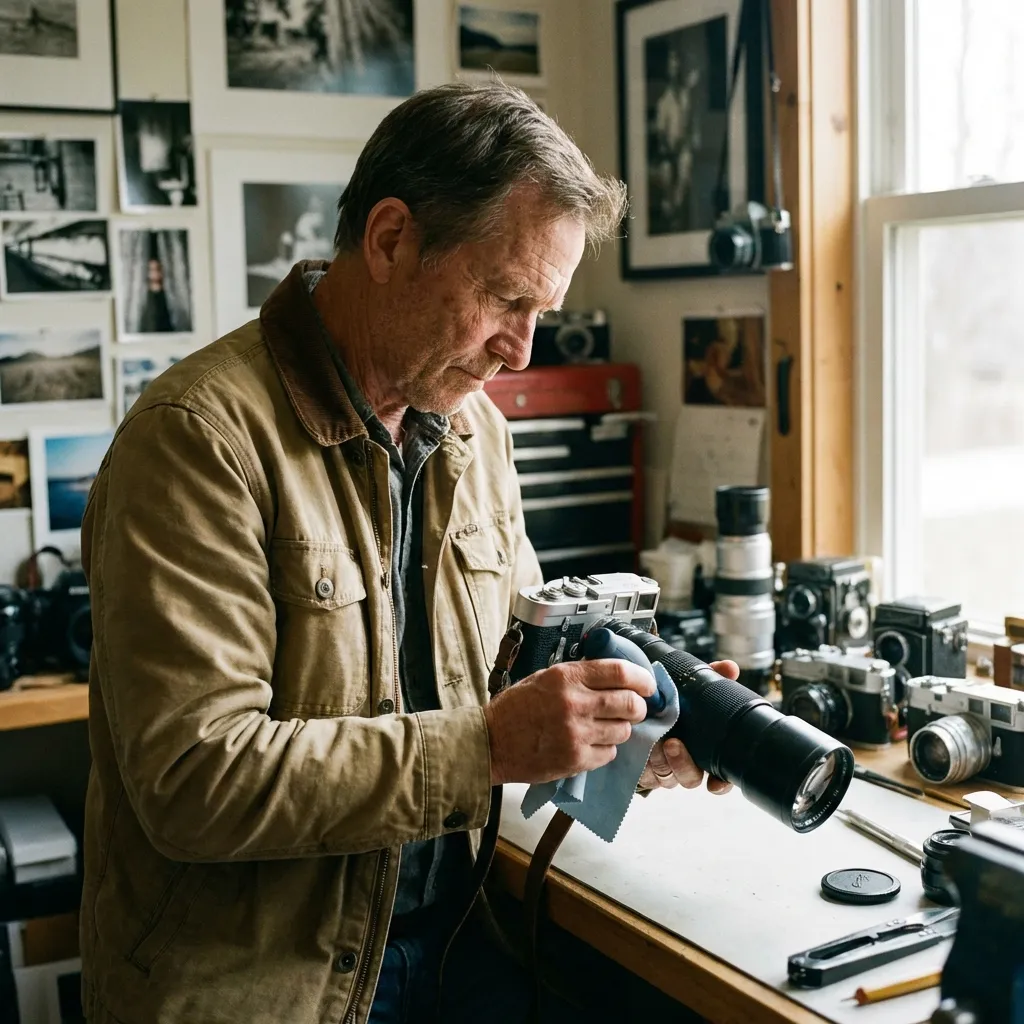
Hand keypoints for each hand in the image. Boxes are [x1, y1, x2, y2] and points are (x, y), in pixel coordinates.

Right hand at [484, 660, 654, 785]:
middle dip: (638, 707)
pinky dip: (605, 749)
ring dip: (620, 729)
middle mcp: (574, 703)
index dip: (642, 679)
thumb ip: (579, 676)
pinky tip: (590, 744)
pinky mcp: (575, 759)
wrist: (490, 742)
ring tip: (604, 728)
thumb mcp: (545, 678)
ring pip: (623, 730)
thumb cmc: (516, 708)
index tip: (648, 685)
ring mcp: (576, 733)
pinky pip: (609, 753)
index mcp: (566, 677)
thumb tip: (616, 677)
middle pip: (630, 703)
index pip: (620, 672)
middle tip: (633, 709)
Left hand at [637, 660, 738, 795]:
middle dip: (682, 764)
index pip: (720, 777)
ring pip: (666, 775)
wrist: (644, 703)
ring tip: (653, 737)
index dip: (721, 783)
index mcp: (706, 752)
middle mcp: (688, 765)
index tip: (715, 783)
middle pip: (690, 778)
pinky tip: (641, 744)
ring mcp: (665, 769)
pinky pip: (646, 773)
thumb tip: (730, 668)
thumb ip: (712, 678)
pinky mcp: (645, 769)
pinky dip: (644, 760)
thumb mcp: (693, 688)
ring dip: (659, 758)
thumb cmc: (677, 701)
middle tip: (672, 743)